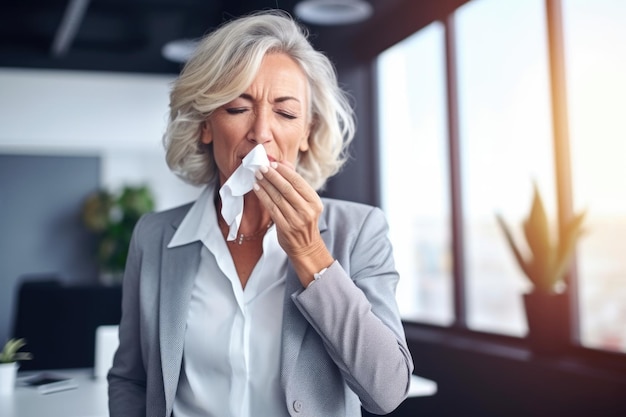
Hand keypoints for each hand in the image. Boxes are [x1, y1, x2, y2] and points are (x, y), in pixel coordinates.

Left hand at [253, 161, 333, 285]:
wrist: (305, 246)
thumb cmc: (303, 221)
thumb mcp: (305, 202)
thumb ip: (295, 183)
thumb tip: (284, 163)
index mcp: (315, 202)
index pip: (298, 182)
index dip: (284, 171)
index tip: (273, 164)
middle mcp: (307, 210)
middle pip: (287, 188)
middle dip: (272, 176)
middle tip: (262, 167)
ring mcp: (296, 219)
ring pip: (277, 198)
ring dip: (265, 184)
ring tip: (257, 175)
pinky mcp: (285, 227)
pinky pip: (271, 208)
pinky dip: (263, 196)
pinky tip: (257, 188)